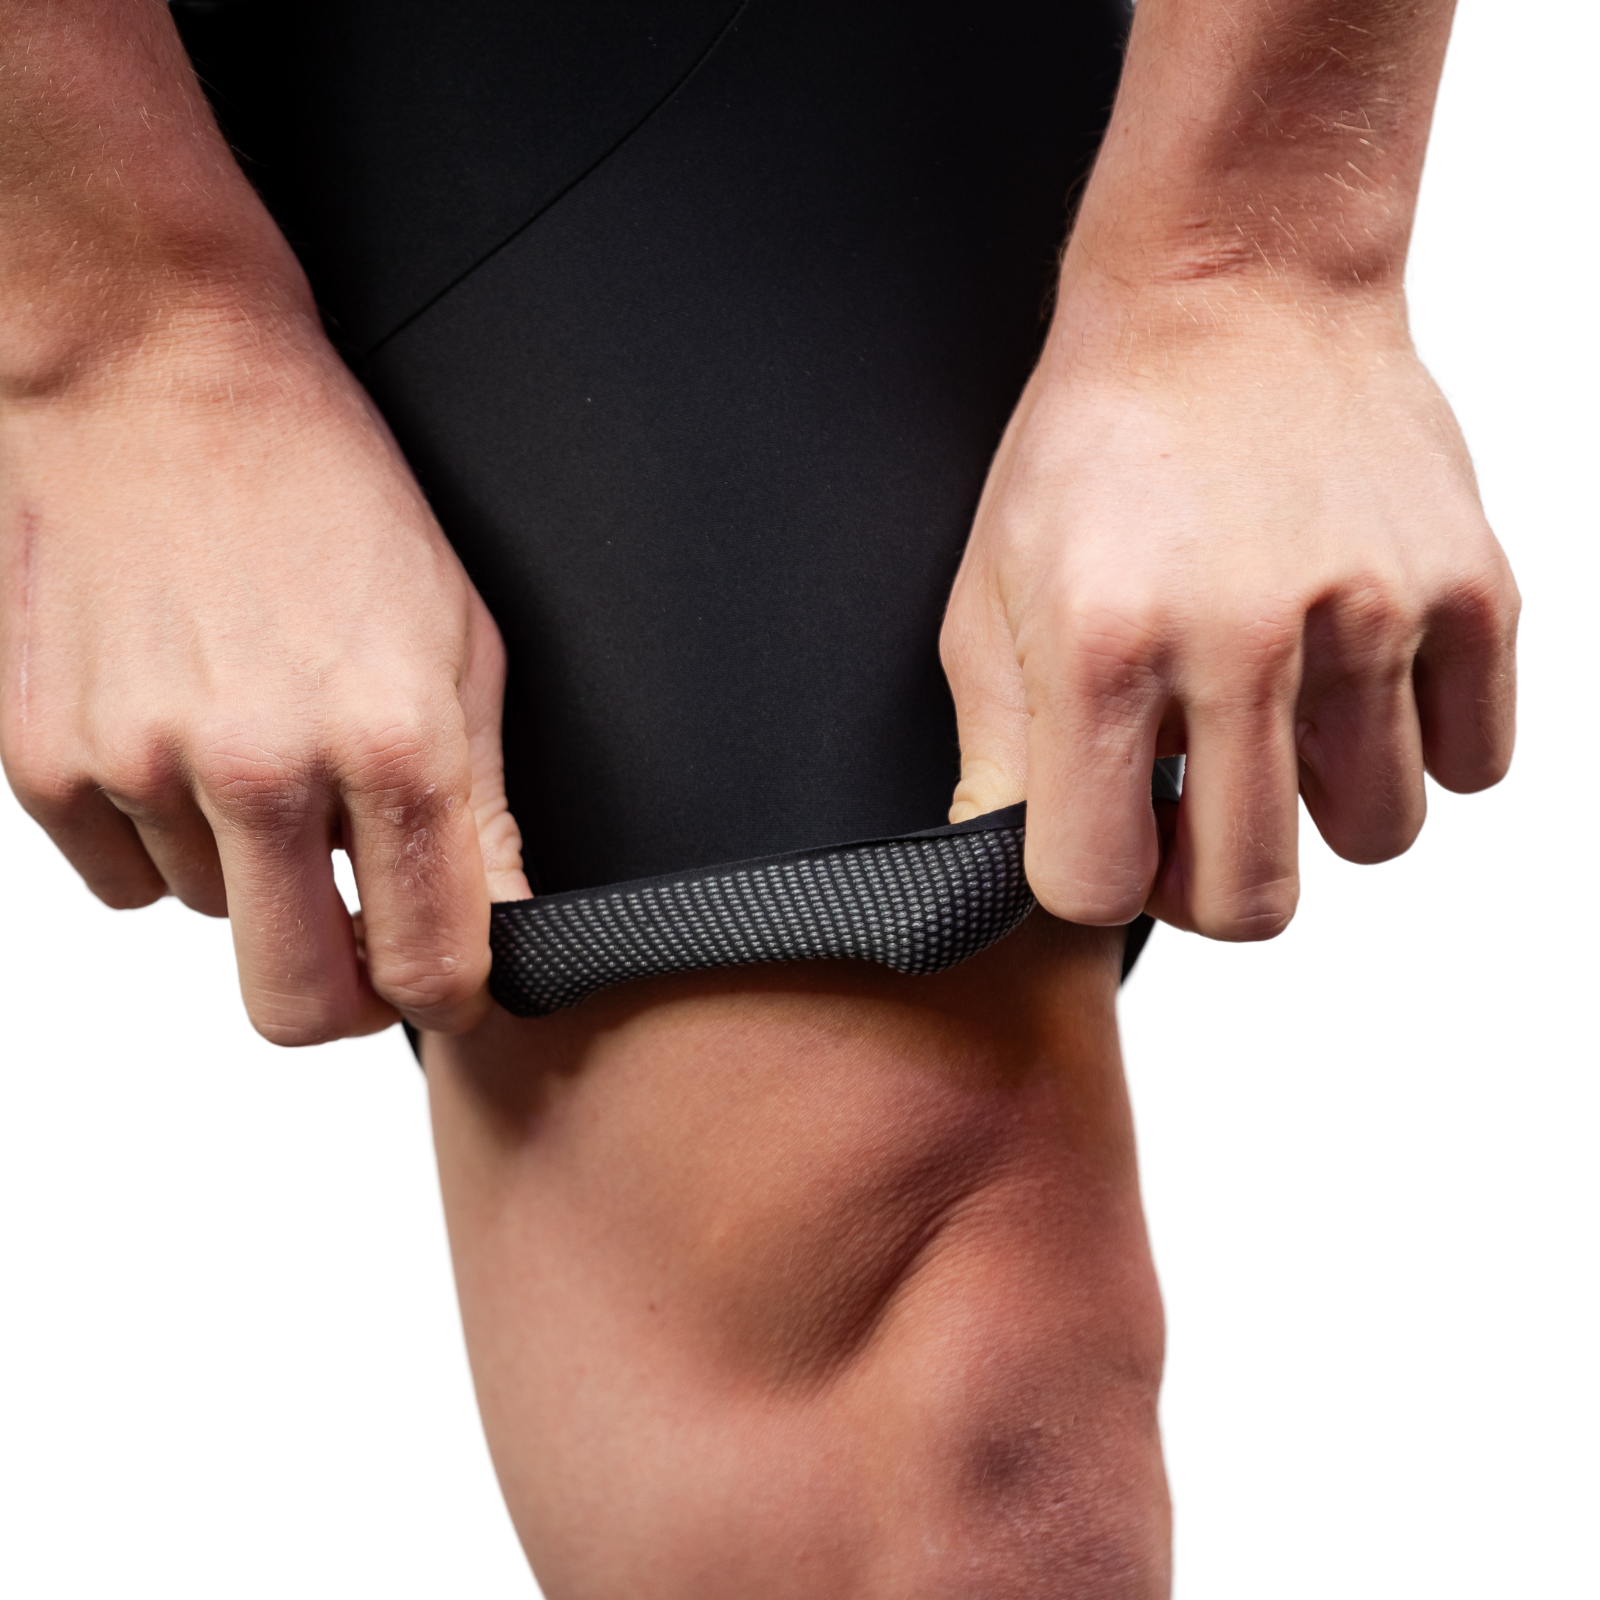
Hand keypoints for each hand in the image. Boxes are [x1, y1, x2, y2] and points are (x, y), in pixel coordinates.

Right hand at [0, 313, 529, 1041]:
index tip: (439, 975)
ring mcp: (142, 766)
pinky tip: (183, 739)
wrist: (159, 377)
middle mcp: (264, 766)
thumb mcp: (458, 638)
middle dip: (343, 999)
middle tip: (357, 936)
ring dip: (248, 870)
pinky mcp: (45, 761)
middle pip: (303, 1008)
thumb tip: (503, 924)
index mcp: (391, 739)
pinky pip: (123, 879)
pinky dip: (162, 837)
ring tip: (259, 745)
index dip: (446, 991)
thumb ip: (479, 805)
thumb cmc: (324, 492)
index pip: (433, 965)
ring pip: (215, 919)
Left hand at [940, 287, 1518, 938]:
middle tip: (1193, 811)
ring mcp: (1370, 614)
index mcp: (1103, 649)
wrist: (1229, 286)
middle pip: (1251, 902)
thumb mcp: (993, 592)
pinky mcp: (1470, 587)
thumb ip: (997, 752)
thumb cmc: (1098, 441)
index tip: (1108, 830)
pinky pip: (1475, 762)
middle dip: (1208, 884)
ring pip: (1375, 837)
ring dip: (1320, 810)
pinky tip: (1357, 683)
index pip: (1099, 885)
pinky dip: (1420, 746)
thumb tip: (997, 870)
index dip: (1099, 878)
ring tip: (1279, 722)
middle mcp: (1242, 639)